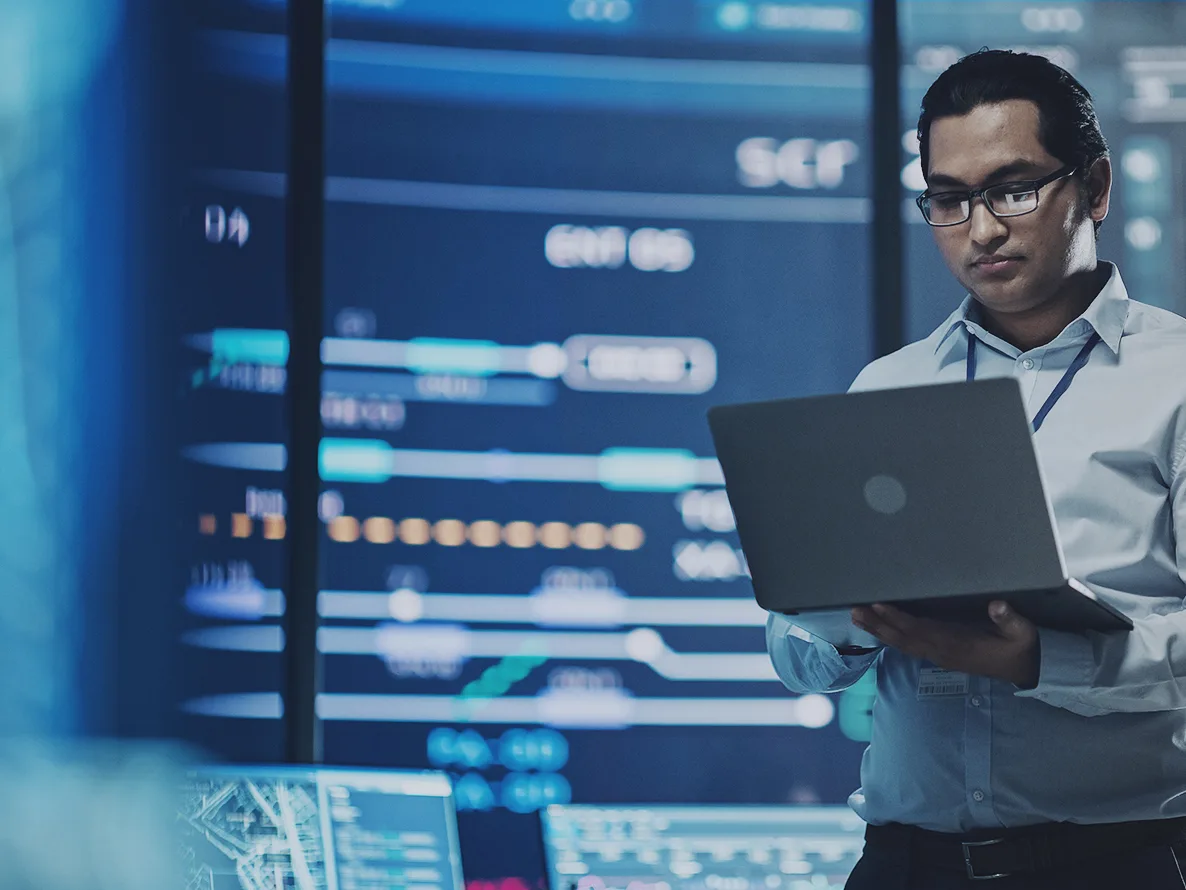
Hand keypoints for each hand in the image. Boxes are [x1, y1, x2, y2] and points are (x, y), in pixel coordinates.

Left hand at [850, 601, 1039, 688]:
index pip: (920, 630)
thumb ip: (1010, 619)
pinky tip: (878, 629)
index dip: (898, 618)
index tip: (879, 605)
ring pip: (902, 644)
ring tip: (857, 618)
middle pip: (903, 638)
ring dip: (879, 631)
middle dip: (878, 624)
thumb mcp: (1022, 633)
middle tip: (855, 611)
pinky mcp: (939, 655)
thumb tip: (998, 606)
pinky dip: (890, 637)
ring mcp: (938, 655)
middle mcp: (942, 651)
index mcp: (956, 644)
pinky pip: (909, 646)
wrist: (1023, 671)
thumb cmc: (1019, 647)